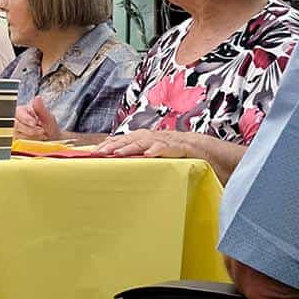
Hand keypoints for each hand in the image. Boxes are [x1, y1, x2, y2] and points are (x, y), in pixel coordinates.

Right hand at [14, 96, 61, 141]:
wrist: (52, 139)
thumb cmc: (49, 126)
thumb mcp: (48, 117)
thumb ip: (41, 108)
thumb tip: (37, 98)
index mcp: (22, 110)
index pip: (18, 113)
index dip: (26, 118)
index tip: (35, 123)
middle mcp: (16, 120)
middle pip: (17, 125)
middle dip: (30, 129)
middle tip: (42, 131)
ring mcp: (15, 131)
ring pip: (18, 134)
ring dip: (31, 137)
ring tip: (42, 135)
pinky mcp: (16, 140)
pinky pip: (19, 142)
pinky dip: (29, 142)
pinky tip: (37, 141)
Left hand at [92, 129, 207, 159]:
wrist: (206, 150)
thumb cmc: (176, 155)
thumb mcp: (154, 156)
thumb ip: (137, 157)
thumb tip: (116, 161)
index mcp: (147, 139)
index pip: (124, 140)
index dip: (108, 144)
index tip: (92, 152)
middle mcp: (155, 137)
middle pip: (130, 139)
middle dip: (114, 145)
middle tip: (99, 152)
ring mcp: (168, 141)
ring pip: (146, 142)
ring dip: (131, 147)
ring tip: (117, 153)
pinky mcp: (182, 148)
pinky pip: (168, 148)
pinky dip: (158, 150)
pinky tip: (148, 155)